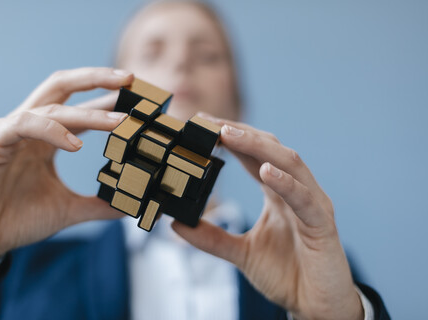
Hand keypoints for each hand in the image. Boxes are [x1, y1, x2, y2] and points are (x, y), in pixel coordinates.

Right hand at [0, 67, 132, 271]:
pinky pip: (25, 124)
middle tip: (129, 78)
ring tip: (118, 121)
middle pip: (62, 86)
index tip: (137, 98)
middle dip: (96, 77)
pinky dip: (53, 129)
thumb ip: (97, 205)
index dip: (105, 98)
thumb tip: (128, 206)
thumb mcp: (67, 209)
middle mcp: (29, 128)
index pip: (78, 107)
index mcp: (46, 138)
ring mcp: (10, 131)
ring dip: (88, 112)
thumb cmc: (16, 219)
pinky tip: (76, 144)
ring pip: (51, 106)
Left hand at [172, 114, 363, 319]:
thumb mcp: (241, 252)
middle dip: (239, 133)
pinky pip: (304, 197)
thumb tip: (177, 224)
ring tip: (228, 134)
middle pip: (269, 149)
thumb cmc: (286, 274)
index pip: (252, 156)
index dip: (229, 139)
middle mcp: (296, 191)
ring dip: (258, 146)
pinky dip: (285, 182)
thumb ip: (212, 237)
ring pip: (288, 163)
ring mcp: (312, 204)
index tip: (200, 126)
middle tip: (208, 123)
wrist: (315, 307)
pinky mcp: (322, 224)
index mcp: (278, 193)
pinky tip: (265, 171)